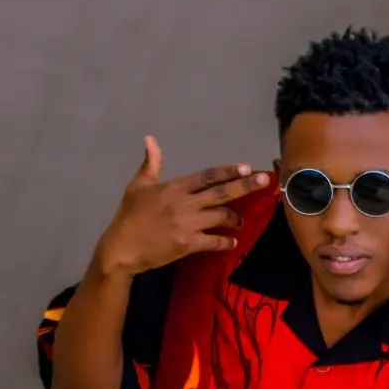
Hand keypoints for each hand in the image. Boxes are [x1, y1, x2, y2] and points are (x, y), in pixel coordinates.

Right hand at [95, 135, 269, 276]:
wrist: (121, 248)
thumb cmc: (129, 217)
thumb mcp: (137, 186)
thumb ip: (150, 164)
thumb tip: (150, 139)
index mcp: (174, 187)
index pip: (208, 176)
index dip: (229, 171)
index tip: (247, 168)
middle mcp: (184, 203)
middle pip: (222, 193)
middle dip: (246, 186)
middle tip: (266, 181)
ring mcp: (187, 225)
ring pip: (221, 217)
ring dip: (235, 219)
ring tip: (240, 222)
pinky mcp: (187, 245)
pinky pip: (214, 242)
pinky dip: (225, 242)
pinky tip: (232, 242)